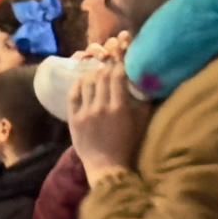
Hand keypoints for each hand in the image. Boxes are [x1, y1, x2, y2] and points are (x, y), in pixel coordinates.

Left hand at [60, 54, 142, 175]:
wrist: (107, 167)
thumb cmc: (128, 145)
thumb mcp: (141, 122)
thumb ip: (142, 101)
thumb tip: (144, 82)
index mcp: (119, 107)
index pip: (118, 76)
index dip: (119, 61)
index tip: (121, 51)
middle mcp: (100, 107)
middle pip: (102, 76)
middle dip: (107, 64)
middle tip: (110, 57)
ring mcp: (85, 112)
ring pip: (87, 82)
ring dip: (93, 73)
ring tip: (98, 69)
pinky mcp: (73, 118)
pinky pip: (73, 95)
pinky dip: (78, 84)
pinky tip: (83, 79)